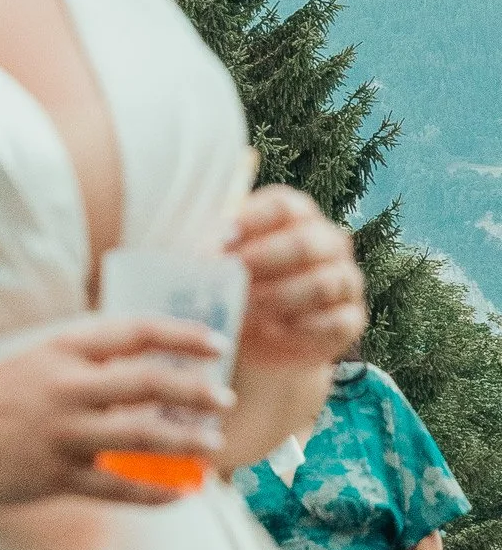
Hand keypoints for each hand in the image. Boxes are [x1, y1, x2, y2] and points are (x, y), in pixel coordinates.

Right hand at [0, 317, 236, 508]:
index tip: (214, 342)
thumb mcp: (35, 362)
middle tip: (224, 399)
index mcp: (61, 349)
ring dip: (186, 440)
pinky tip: (181, 492)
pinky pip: (120, 485)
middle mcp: (66, 386)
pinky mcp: (56, 475)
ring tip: (213, 444)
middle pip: (148, 383)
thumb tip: (147, 368)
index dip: (180, 335)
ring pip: (142, 434)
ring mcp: (62, 432)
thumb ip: (84, 363)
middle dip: (195, 391)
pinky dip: (157, 491)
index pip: (134, 332)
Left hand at [226, 185, 364, 366]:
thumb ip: (213, 242)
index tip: (222, 239)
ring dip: (278, 297)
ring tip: (245, 309)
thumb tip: (196, 238)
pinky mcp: (352, 319)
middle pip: (305, 242)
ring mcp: (345, 280)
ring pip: (322, 283)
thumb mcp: (221, 262)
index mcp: (297, 215)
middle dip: (263, 259)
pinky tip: (273, 332)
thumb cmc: (236, 288)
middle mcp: (328, 242)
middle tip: (231, 275)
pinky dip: (301, 328)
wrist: (260, 344)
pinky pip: (335, 321)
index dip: (252, 220)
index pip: (283, 205)